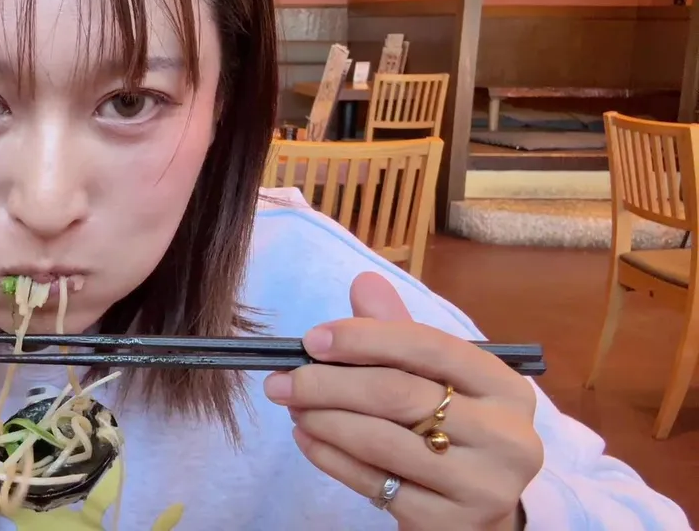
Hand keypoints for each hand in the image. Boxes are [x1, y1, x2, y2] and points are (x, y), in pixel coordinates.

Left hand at [263, 272, 541, 530]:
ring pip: (380, 440)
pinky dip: (329, 457)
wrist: (475, 514)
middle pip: (398, 394)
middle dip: (328, 383)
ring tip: (292, 406)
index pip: (428, 347)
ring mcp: (482, 485)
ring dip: (322, 419)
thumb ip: (400, 333)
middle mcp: (507, 436)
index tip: (312, 340)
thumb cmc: (451, 433)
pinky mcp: (448, 523)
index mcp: (505, 388)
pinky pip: (372, 482)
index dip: (364, 339)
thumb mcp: (435, 381)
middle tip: (281, 380)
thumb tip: (364, 282)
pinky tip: (306, 439)